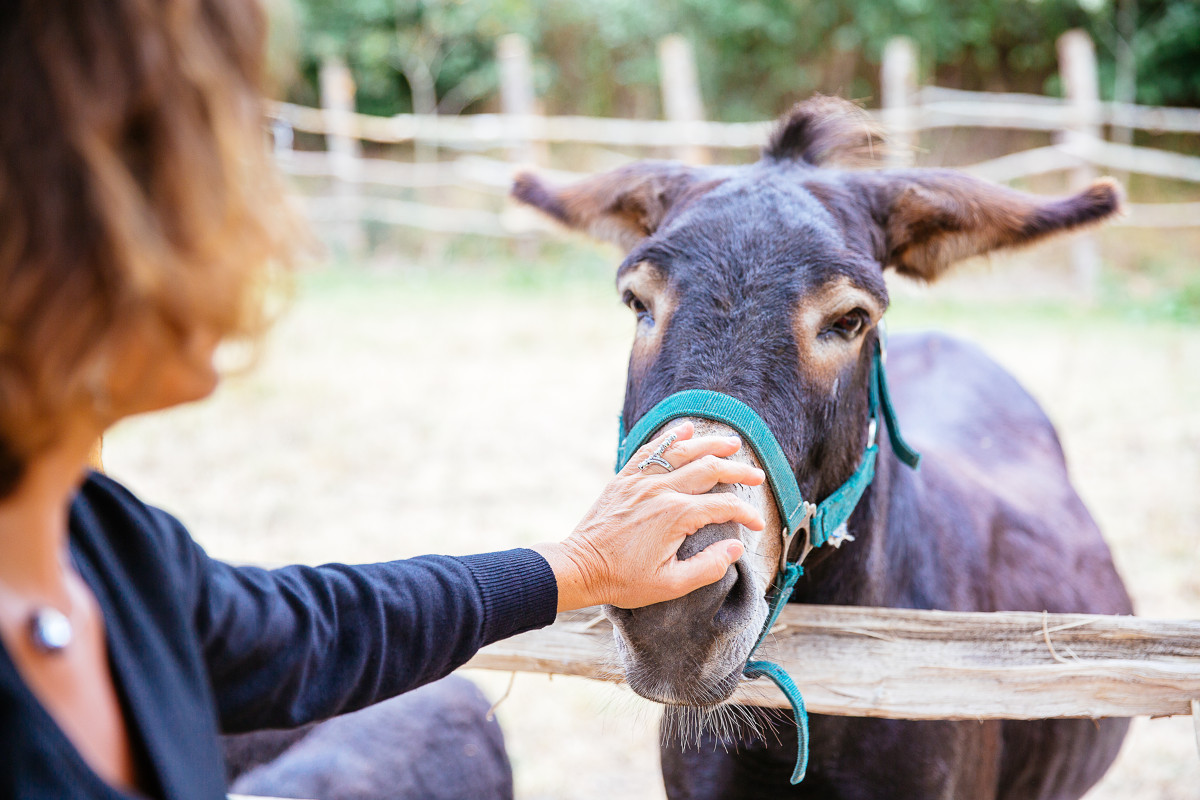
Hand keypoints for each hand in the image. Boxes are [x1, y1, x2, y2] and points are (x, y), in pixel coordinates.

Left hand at [533, 422, 765, 611]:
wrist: (581, 567)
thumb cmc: (624, 580)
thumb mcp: (671, 585)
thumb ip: (708, 567)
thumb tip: (736, 548)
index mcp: (676, 516)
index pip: (723, 506)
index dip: (745, 514)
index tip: (756, 525)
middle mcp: (661, 490)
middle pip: (709, 469)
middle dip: (738, 471)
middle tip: (757, 475)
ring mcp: (641, 480)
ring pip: (682, 451)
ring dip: (710, 444)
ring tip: (732, 442)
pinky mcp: (625, 478)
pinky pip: (651, 449)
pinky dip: (670, 437)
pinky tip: (686, 429)